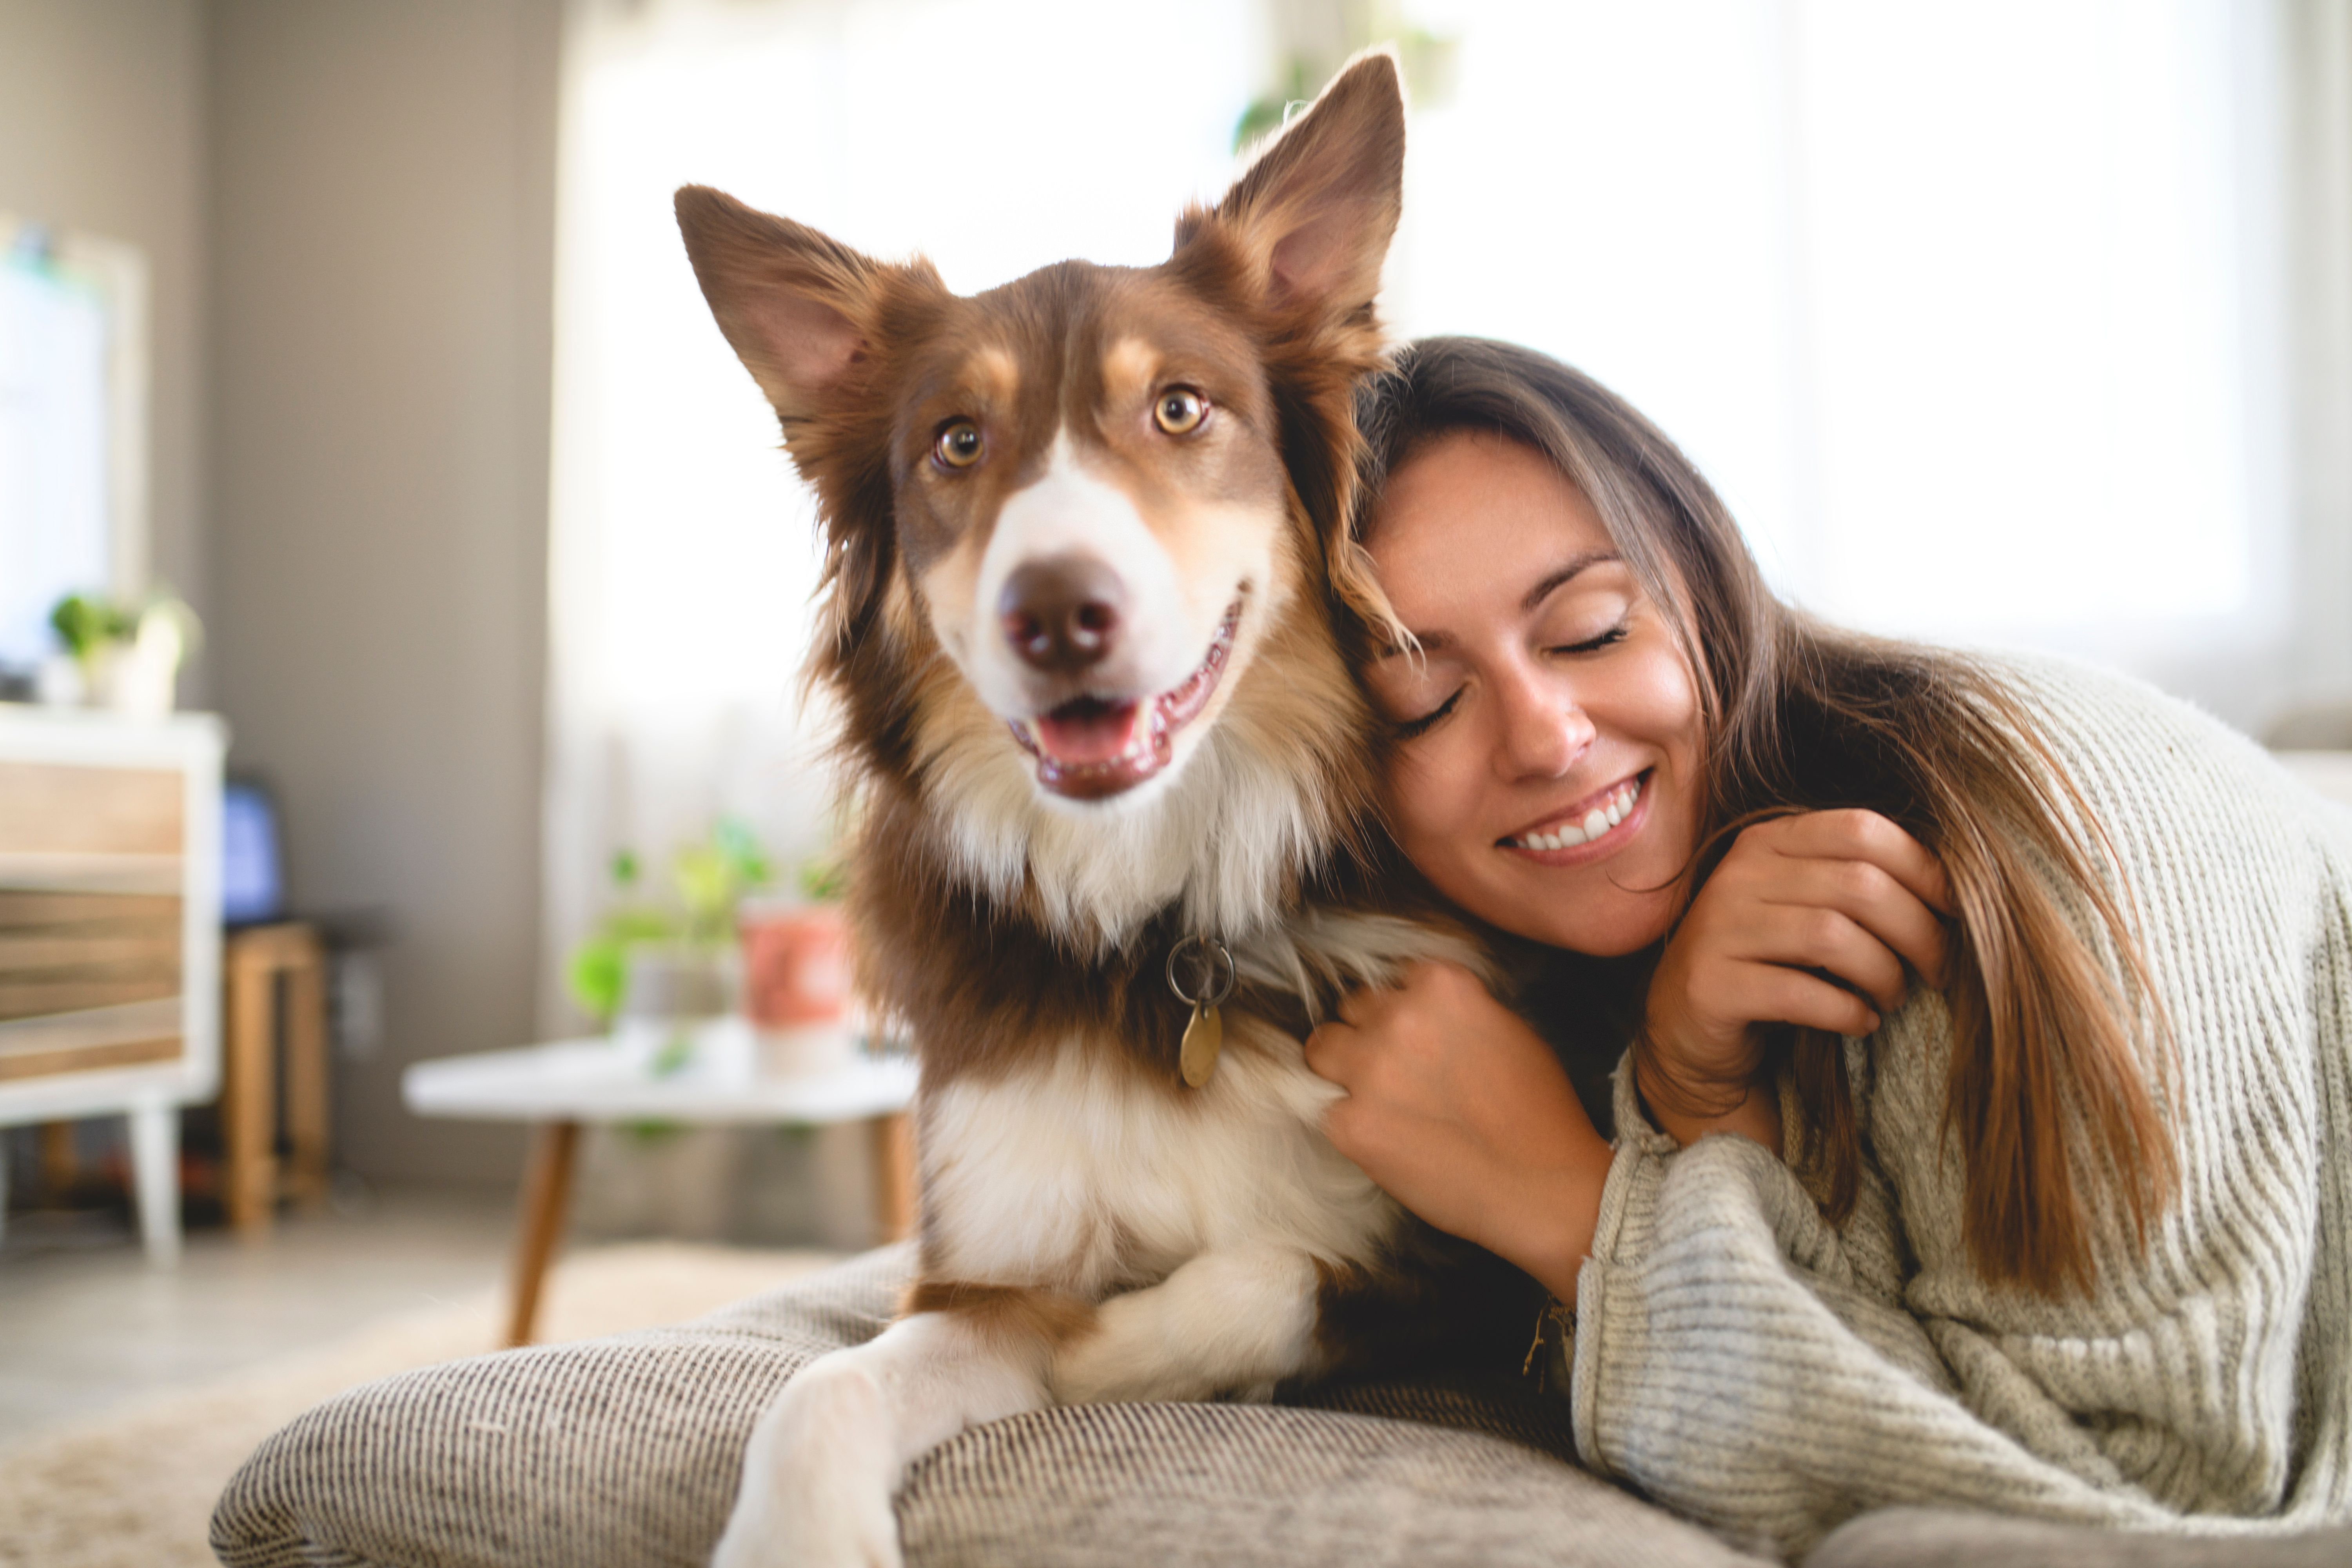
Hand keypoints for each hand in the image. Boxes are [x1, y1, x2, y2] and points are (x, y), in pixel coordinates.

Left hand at [1305, 960, 1611, 1301]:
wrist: (1543, 1189)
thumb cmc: (1539, 1115)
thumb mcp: (1508, 1031)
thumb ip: (1457, 1010)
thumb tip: (1424, 1012)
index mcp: (1442, 986)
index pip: (1396, 979)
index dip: (1406, 1010)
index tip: (1419, 1036)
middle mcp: (1399, 1016)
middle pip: (1355, 1008)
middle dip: (1372, 1034)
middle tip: (1399, 1073)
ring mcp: (1369, 1068)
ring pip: (1322, 1047)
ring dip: (1342, 1068)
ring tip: (1377, 1100)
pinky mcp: (1349, 1122)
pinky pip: (1324, 1107)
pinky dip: (1347, 1121)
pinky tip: (1382, 1138)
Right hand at [1642, 809, 1951, 1147]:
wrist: (1690, 1028)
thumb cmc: (1772, 961)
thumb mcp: (1807, 905)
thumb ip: (1857, 881)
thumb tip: (1957, 887)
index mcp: (1768, 841)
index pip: (1861, 829)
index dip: (1924, 869)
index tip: (1955, 912)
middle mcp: (1737, 874)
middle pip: (1859, 885)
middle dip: (1918, 931)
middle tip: (1937, 969)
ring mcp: (1718, 928)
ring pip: (1833, 936)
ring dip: (1884, 974)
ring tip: (1893, 996)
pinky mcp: (1710, 985)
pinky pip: (1800, 993)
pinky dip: (1847, 1011)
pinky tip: (1860, 1022)